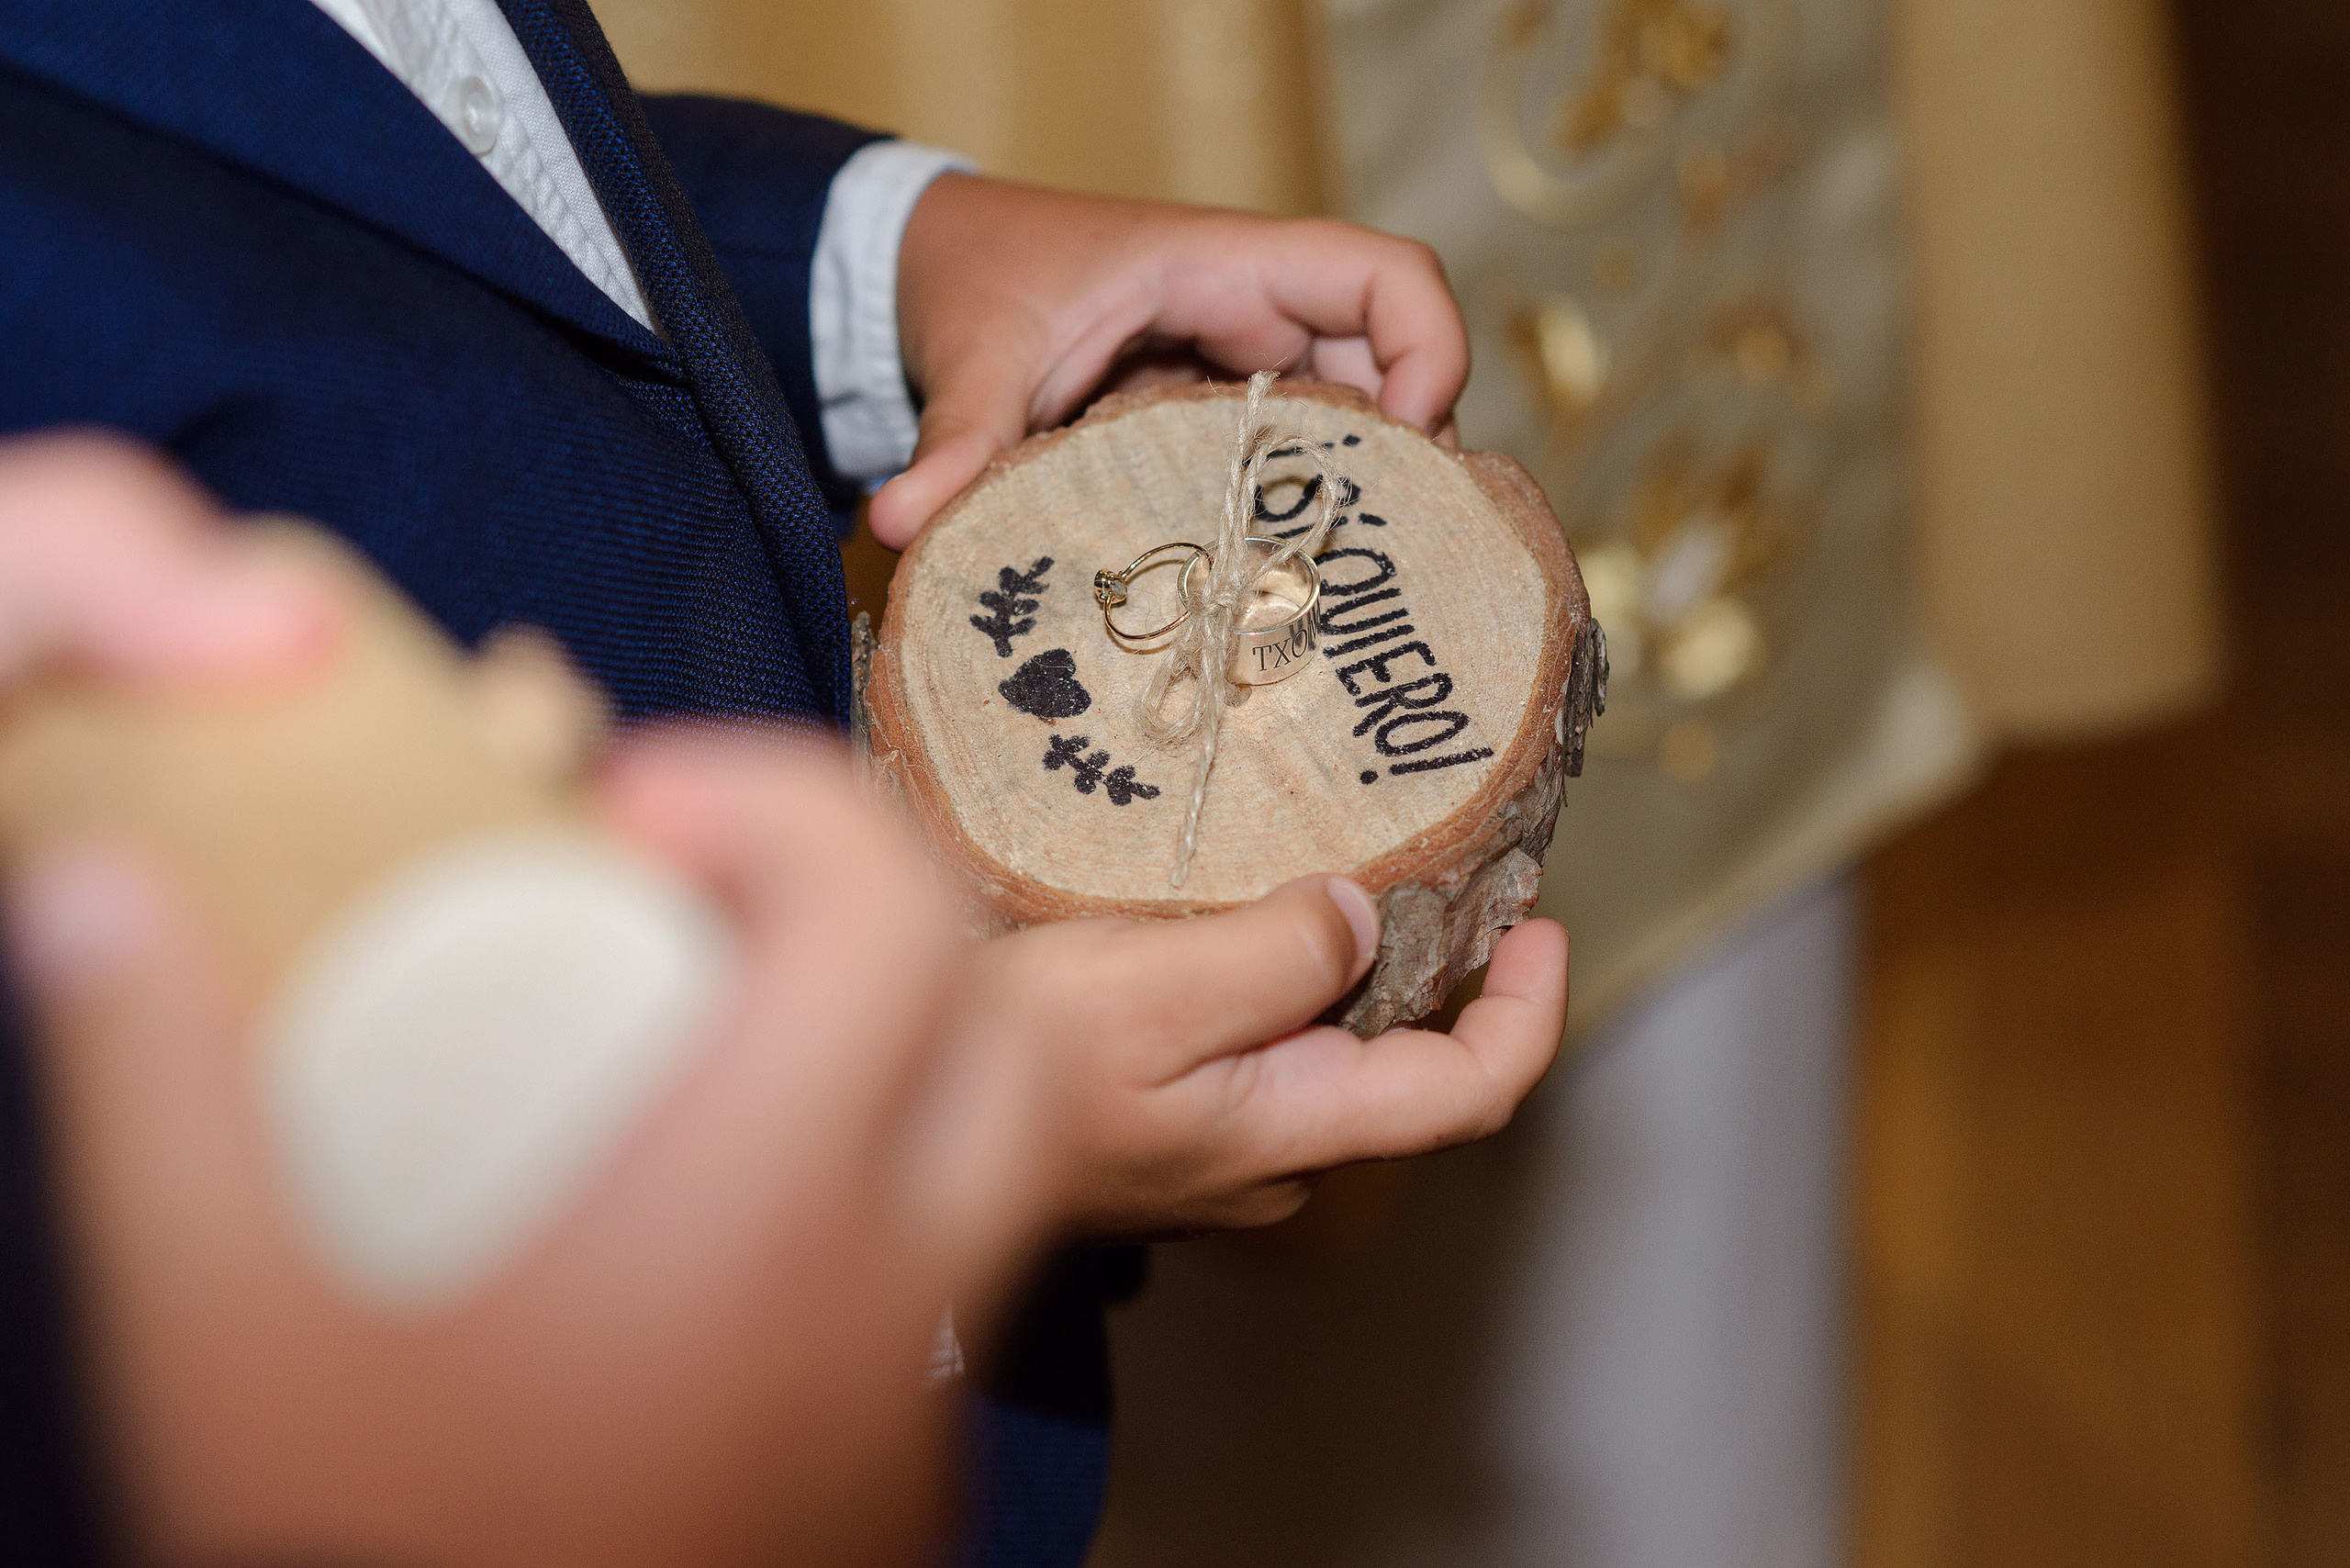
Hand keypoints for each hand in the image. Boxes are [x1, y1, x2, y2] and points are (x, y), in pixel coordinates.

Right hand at [0, 434, 1047, 1566]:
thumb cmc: (384, 1554)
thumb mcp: (222, 1324)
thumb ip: (164, 1090)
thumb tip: (102, 903)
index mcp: (757, 1203)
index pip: (884, 909)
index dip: (781, 802)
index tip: (636, 820)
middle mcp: (885, 1281)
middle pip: (993, 1011)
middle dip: (871, 910)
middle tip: (711, 911)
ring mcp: (913, 1388)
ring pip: (997, 1151)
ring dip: (893, 1051)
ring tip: (719, 1051)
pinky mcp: (901, 1474)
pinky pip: (950, 1276)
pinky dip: (876, 1195)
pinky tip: (715, 1228)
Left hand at [869, 176, 1469, 546]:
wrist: (931, 267)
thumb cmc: (974, 279)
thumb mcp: (972, 357)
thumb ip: (955, 441)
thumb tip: (897, 523)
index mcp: (1223, 265)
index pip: (1385, 275)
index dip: (1428, 350)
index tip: (1404, 446)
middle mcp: (1256, 312)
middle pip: (1388, 370)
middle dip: (1400, 461)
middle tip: (1379, 562)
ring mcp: (1243, 366)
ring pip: (1344, 427)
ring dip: (1346, 500)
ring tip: (1332, 590)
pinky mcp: (1215, 415)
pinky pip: (1286, 458)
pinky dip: (1291, 513)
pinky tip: (1273, 588)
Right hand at [951, 875, 1567, 1237]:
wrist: (880, 1126)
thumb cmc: (998, 1071)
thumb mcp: (1145, 992)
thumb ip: (1274, 957)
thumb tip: (1361, 917)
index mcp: (1291, 1127)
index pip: (1470, 1092)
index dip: (1530, 1010)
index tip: (1542, 920)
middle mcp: (1270, 1154)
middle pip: (1400, 1065)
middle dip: (1438, 966)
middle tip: (1438, 853)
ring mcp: (1214, 1148)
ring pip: (1321, 1052)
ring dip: (1344, 966)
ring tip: (1326, 860)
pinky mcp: (1161, 1123)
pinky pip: (1251, 1048)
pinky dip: (1271, 980)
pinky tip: (1222, 916)